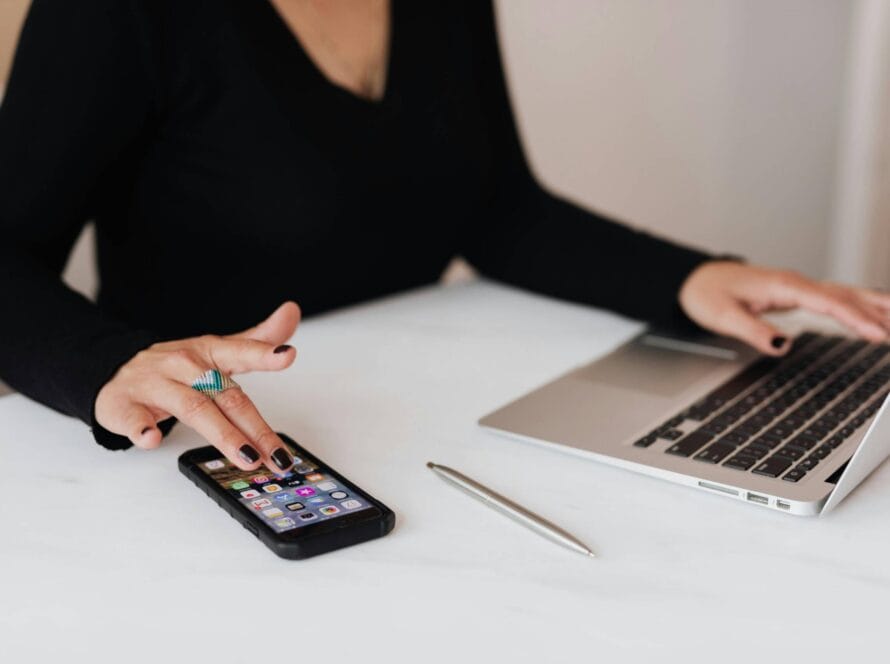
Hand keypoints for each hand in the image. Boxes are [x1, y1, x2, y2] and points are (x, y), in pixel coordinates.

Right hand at [95, 301, 301, 473]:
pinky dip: (142, 429)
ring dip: (222, 435)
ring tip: (246, 456)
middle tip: (278, 455)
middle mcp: (184, 366)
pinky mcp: (124, 406)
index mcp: (208, 352)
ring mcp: (154, 385)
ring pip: (192, 408)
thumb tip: (292, 312)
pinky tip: (151, 439)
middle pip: (225, 396)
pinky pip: (134, 419)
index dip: (264, 354)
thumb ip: (256, 340)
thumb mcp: (217, 350)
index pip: (240, 351)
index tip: (287, 355)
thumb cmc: (175, 367)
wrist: (113, 369)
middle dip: (255, 427)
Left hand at [678, 261, 889, 355]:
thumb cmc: (707, 294)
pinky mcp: (797, 294)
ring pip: (846, 295)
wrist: (696, 279)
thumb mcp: (723, 316)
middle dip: (877, 312)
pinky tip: (875, 314)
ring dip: (875, 307)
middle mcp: (795, 283)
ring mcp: (798, 287)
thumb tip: (781, 346)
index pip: (827, 302)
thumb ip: (752, 330)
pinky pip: (836, 299)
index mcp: (783, 285)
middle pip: (846, 296)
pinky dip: (859, 306)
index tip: (877, 335)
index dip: (854, 319)